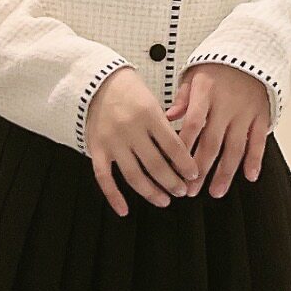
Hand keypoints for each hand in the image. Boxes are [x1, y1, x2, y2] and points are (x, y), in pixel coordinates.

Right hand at [84, 67, 201, 215]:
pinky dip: (114, 196)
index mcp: (149, 114)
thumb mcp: (153, 99)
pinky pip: (104, 177)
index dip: (186, 164)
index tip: (194, 175)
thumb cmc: (129, 90)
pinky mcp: (97, 149)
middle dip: (173, 182)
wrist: (96, 81)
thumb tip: (184, 151)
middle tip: (182, 191)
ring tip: (164, 200)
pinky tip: (124, 210)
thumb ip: (166, 123)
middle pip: (156, 165)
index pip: (173, 146)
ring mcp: (112, 141)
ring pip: (134, 176)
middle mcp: (130, 129)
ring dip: (151, 192)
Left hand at [166, 61, 270, 194]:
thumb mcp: (194, 73)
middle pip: (212, 142)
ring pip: (235, 147)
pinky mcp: (262, 116)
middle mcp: (226, 105)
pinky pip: (259, 140)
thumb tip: (167, 116)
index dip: (185, 147)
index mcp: (206, 93)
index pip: (193, 123)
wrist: (253, 50)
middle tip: (191, 190)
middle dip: (200, 169)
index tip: (176, 166)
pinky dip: (255, 159)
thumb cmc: (218, 66)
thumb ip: (182, 97)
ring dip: (225, 172)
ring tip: (216, 192)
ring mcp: (246, 112)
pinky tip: (249, 176)